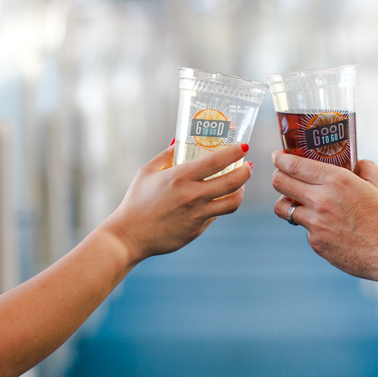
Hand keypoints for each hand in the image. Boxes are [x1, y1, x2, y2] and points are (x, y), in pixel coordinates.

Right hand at [104, 142, 251, 263]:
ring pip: (232, 203)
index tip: (244, 146)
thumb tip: (180, 140)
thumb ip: (167, 155)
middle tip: (248, 166)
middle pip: (233, 182)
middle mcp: (192, 196)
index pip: (217, 161)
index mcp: (180, 177)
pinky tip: (215, 200)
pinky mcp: (197, 230)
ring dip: (240, 192)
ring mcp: (197, 215)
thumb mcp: (148, 172)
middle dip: (246, 171)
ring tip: (239, 185)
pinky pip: (215, 215)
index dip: (235, 152)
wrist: (129, 236)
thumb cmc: (136, 201)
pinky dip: (219, 206)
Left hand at [271, 151, 377, 280]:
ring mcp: (316, 225)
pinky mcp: (316, 244)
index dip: (281, 159)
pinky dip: (310, 223)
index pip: (293, 165)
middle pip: (280, 183)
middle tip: (282, 174)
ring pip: (284, 208)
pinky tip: (327, 224)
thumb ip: (363, 166)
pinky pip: (304, 228)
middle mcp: (322, 201)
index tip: (278, 156)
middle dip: (278, 176)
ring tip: (299, 200)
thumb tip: (352, 161)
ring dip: (288, 202)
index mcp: (337, 181)